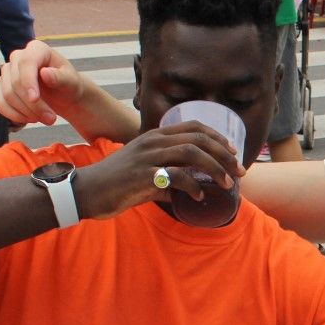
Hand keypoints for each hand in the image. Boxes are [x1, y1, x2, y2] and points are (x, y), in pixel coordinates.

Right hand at [0, 40, 82, 126]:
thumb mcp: (72, 82)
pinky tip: (29, 120)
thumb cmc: (70, 85)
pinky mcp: (1, 86)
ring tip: (46, 120)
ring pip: (7, 95)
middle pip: (16, 82)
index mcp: (37, 49)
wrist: (64, 95)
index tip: (35, 99)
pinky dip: (14, 115)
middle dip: (33, 105)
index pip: (26, 62)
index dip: (28, 81)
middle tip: (52, 120)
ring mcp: (7, 71)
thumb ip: (61, 78)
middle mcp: (18, 56)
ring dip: (26, 113)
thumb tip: (44, 73)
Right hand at [70, 124, 243, 219]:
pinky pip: (177, 176)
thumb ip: (166, 180)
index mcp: (154, 137)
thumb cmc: (115, 184)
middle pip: (199, 138)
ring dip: (215, 168)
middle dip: (225, 154)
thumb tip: (185, 192)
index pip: (193, 126)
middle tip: (239, 171)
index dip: (218, 137)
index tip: (233, 152)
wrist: (85, 191)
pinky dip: (194, 186)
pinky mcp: (143, 174)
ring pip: (192, 153)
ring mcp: (148, 156)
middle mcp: (153, 142)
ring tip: (227, 183)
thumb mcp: (144, 174)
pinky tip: (199, 197)